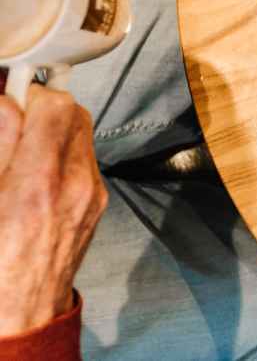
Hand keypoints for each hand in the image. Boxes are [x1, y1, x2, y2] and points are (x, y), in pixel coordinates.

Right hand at [0, 86, 106, 336]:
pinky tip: (33, 169)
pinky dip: (62, 152)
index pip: (56, 108)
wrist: (20, 314)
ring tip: (19, 145)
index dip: (30, 94)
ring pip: (82, 133)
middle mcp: (75, 187)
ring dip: (53, 128)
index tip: (9, 95)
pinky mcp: (96, 204)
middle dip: (43, 107)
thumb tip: (5, 105)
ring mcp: (91, 195)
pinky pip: (84, 159)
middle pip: (75, 114)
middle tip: (12, 119)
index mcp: (38, 186)